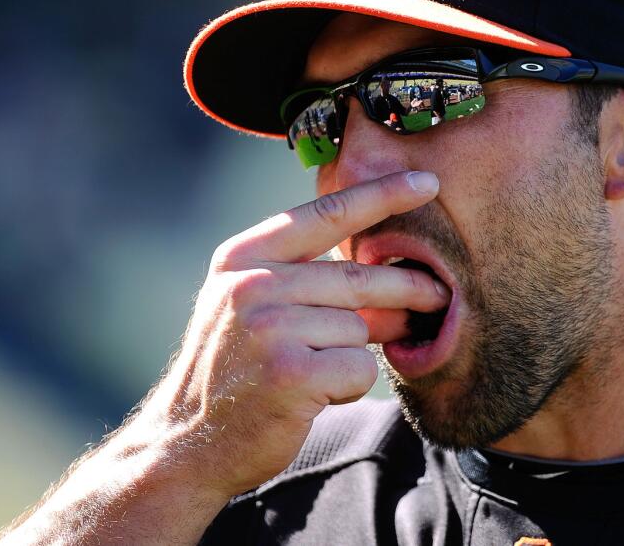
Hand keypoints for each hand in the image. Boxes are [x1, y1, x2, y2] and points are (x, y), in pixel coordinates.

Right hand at [133, 170, 448, 497]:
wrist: (185, 443)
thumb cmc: (235, 372)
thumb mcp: (250, 306)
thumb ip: (303, 276)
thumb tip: (397, 269)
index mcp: (243, 256)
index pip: (326, 213)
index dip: (381, 195)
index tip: (428, 181)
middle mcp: (252, 284)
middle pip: (358, 277)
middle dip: (407, 288)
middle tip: (438, 296)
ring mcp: (268, 327)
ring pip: (360, 328)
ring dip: (357, 353)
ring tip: (318, 373)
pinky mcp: (289, 372)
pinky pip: (359, 366)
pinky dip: (350, 386)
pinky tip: (315, 396)